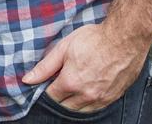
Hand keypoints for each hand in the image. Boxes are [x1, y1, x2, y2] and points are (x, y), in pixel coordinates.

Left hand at [22, 22, 148, 111]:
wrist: (124, 39)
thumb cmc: (94, 40)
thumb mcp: (64, 48)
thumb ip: (45, 67)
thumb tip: (27, 80)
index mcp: (71, 82)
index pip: (50, 97)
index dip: (44, 91)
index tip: (43, 84)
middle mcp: (86, 95)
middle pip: (64, 107)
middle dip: (57, 98)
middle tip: (55, 86)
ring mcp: (101, 99)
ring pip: (80, 111)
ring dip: (71, 104)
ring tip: (69, 90)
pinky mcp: (113, 98)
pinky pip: (95, 109)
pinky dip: (86, 105)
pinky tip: (83, 94)